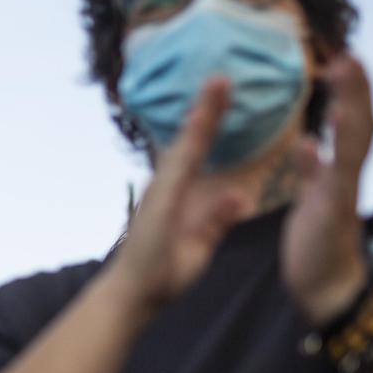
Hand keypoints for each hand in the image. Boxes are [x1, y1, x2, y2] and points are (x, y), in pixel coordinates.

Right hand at [108, 79, 250, 306]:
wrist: (132, 295)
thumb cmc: (162, 275)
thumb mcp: (200, 246)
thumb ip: (217, 220)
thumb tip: (239, 196)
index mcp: (178, 196)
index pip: (198, 154)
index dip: (210, 125)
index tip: (222, 97)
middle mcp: (167, 187)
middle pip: (190, 141)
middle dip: (207, 109)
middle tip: (222, 76)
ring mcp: (162, 191)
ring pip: (185, 145)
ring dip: (202, 114)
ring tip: (218, 84)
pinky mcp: (160, 200)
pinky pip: (180, 166)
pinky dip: (190, 142)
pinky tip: (201, 121)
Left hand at [283, 55, 372, 324]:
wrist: (323, 290)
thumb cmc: (316, 244)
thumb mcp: (314, 199)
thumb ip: (312, 171)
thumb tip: (308, 142)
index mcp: (339, 174)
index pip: (350, 125)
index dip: (350, 93)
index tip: (343, 58)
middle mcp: (345, 180)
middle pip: (358, 127)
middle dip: (355, 92)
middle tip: (348, 56)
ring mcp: (340, 197)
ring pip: (351, 149)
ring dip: (348, 112)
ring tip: (343, 78)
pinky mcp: (327, 218)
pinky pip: (327, 187)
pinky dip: (320, 164)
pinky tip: (311, 143)